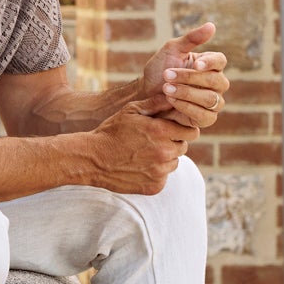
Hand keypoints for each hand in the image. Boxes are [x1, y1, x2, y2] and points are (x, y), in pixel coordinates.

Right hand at [73, 104, 196, 195]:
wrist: (92, 159)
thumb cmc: (110, 132)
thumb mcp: (130, 111)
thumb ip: (156, 103)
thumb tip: (174, 96)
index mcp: (161, 131)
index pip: (191, 131)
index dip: (183, 129)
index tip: (172, 129)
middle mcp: (164, 152)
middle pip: (183, 147)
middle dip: (173, 142)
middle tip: (154, 141)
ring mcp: (160, 172)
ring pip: (174, 163)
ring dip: (165, 158)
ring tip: (144, 154)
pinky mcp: (154, 186)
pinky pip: (163, 178)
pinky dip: (155, 173)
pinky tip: (139, 166)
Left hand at [138, 22, 229, 131]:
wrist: (145, 94)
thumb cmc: (159, 70)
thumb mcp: (171, 50)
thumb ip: (191, 39)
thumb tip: (212, 25)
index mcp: (210, 65)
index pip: (220, 61)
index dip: (210, 62)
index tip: (195, 64)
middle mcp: (216, 84)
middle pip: (217, 80)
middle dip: (190, 78)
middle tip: (167, 75)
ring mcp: (213, 102)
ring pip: (211, 99)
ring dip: (187, 93)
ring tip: (166, 89)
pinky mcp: (206, 118)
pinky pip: (205, 116)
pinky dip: (187, 107)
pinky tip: (171, 101)